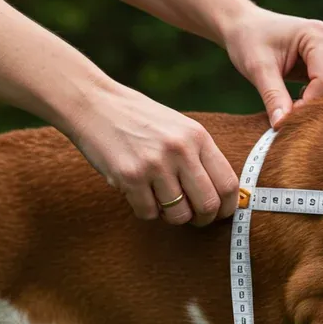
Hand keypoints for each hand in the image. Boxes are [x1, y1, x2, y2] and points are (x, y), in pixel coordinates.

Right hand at [67, 85, 238, 225]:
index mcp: (197, 136)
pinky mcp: (130, 177)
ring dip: (171, 216)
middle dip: (203, 219)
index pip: (228, 184)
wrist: (94, 104)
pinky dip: (146, 210)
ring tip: (161, 200)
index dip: (227, 207)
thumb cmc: (139, 120)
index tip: (220, 213)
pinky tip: (138, 193)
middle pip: (208, 205)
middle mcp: (180, 150)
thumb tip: (222, 196)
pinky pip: (149, 213)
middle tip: (193, 217)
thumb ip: (200, 156)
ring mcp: (155, 164)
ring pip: (178, 215)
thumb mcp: (179, 128)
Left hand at [222, 8, 322, 126]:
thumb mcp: (258, 69)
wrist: (246, 26)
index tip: (288, 116)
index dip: (311, 103)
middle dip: (320, 105)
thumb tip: (282, 125)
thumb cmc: (250, 41)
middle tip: (292, 114)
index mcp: (318, 35)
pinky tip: (301, 99)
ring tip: (295, 106)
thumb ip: (273, 97)